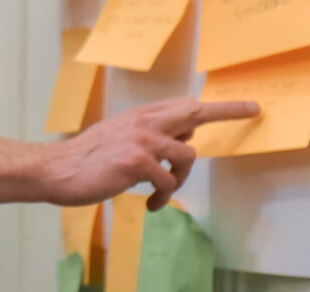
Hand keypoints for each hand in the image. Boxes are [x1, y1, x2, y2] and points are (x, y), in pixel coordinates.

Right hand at [46, 97, 259, 209]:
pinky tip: (150, 204)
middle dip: (227, 110)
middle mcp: (144, 122)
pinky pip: (168, 181)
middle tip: (252, 111)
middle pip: (195, 111)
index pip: (186, 105)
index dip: (220, 106)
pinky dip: (163, 197)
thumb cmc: (87, 159)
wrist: (56, 170)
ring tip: (161, 194)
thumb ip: (148, 134)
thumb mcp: (119, 136)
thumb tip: (179, 139)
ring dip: (181, 179)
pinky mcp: (136, 161)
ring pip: (188, 154)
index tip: (248, 105)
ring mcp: (141, 140)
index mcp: (141, 115)